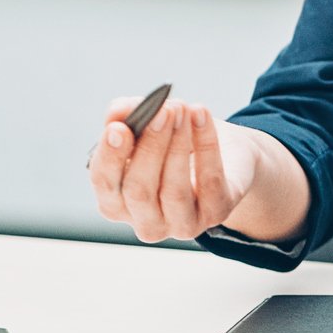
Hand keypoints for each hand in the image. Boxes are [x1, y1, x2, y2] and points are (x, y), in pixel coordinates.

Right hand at [87, 98, 252, 242]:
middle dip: (151, 146)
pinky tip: (200, 114)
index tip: (117, 128)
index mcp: (117, 203)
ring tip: (182, 109)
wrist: (227, 157)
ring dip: (177, 144)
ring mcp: (181, 224)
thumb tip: (118, 111)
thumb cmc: (174, 144)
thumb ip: (126, 116)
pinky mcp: (215, 213)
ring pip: (174, 190)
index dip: (110, 156)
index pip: (105, 183)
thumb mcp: (148, 126)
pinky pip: (210, 180)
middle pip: (139, 189)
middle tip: (162, 111)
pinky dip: (206, 144)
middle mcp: (146, 222)